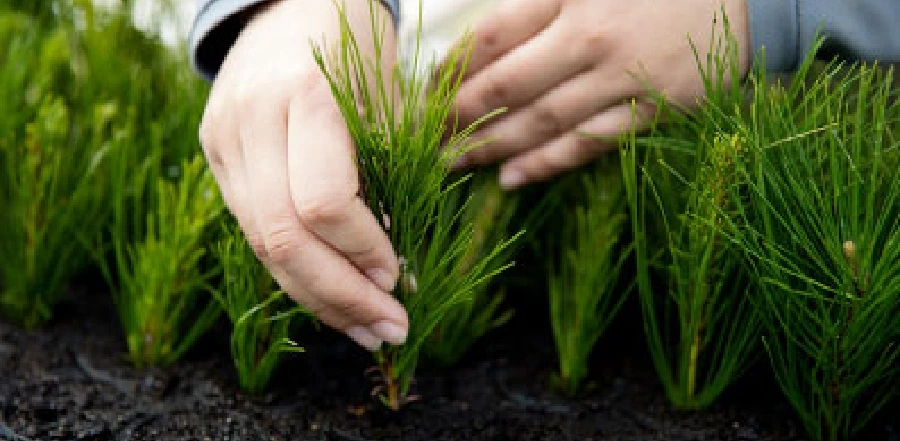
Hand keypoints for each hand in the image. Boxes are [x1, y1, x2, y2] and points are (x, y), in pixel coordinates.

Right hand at [199, 0, 407, 350]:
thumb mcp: (387, 99)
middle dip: (340, 296)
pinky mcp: (214, 154)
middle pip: (280, 237)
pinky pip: (253, 227)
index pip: (322, 202)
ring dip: (317, 295)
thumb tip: (390, 274)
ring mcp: (222, 139)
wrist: (291, 1)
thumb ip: (386, 178)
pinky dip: (295, 267)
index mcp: (302, 95)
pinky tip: (332, 292)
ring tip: (366, 326)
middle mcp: (249, 120)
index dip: (362, 251)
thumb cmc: (357, 44)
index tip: (400, 276)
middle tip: (390, 329)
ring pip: (259, 243)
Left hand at [449, 0, 749, 187]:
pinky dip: (547, 164)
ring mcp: (626, 76)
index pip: (491, 38)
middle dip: (459, 117)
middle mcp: (593, 35)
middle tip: (426, 140)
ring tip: (454, 165)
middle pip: (507, 85)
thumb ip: (533, 0)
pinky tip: (511, 178)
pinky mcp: (656, 110)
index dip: (450, 71)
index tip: (425, 95)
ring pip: (543, 122)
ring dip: (492, 147)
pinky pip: (589, 145)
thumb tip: (478, 42)